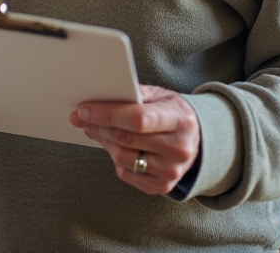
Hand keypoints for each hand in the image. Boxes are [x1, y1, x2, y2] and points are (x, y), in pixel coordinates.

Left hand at [69, 85, 199, 194]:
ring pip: (122, 157)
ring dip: (103, 141)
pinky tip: (113, 145)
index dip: (108, 114)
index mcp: (180, 120)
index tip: (85, 109)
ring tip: (95, 129)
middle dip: (98, 126)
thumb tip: (101, 95)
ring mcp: (170, 170)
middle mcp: (178, 148)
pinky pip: (126, 172)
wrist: (198, 142)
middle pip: (126, 138)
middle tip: (81, 117)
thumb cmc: (175, 115)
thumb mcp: (162, 96)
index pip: (138, 119)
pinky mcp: (161, 186)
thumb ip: (136, 94)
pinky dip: (114, 157)